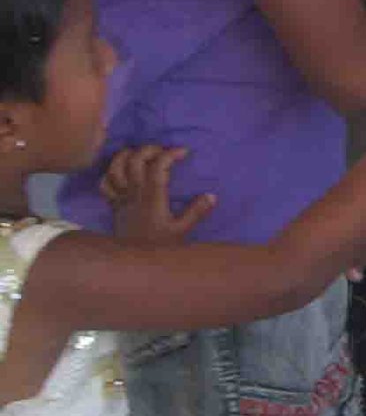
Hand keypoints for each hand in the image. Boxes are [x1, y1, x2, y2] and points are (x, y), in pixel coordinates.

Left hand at [99, 145, 215, 243]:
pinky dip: (110, 173)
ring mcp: (121, 199)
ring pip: (115, 170)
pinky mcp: (113, 206)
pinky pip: (104, 185)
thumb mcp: (181, 231)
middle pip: (134, 161)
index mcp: (152, 197)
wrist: (131, 266)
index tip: (184, 152)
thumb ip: (196, 213)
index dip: (170, 154)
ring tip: (138, 153)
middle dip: (149, 149)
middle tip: (162, 151)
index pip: (158, 166)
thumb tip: (212, 195)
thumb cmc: (158, 246)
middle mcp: (135, 194)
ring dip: (125, 156)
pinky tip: (121, 171)